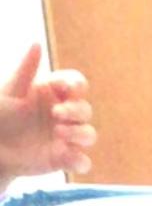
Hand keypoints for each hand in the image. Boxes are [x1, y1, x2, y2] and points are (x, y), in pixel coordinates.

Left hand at [0, 46, 94, 181]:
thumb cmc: (0, 115)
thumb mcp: (10, 90)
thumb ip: (26, 69)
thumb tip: (37, 43)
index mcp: (53, 93)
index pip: (76, 84)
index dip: (76, 85)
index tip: (65, 88)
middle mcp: (63, 114)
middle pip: (85, 110)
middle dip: (75, 111)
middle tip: (56, 114)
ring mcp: (66, 137)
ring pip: (89, 134)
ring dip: (79, 133)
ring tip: (59, 133)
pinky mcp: (64, 160)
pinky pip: (82, 162)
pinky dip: (79, 161)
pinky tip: (66, 157)